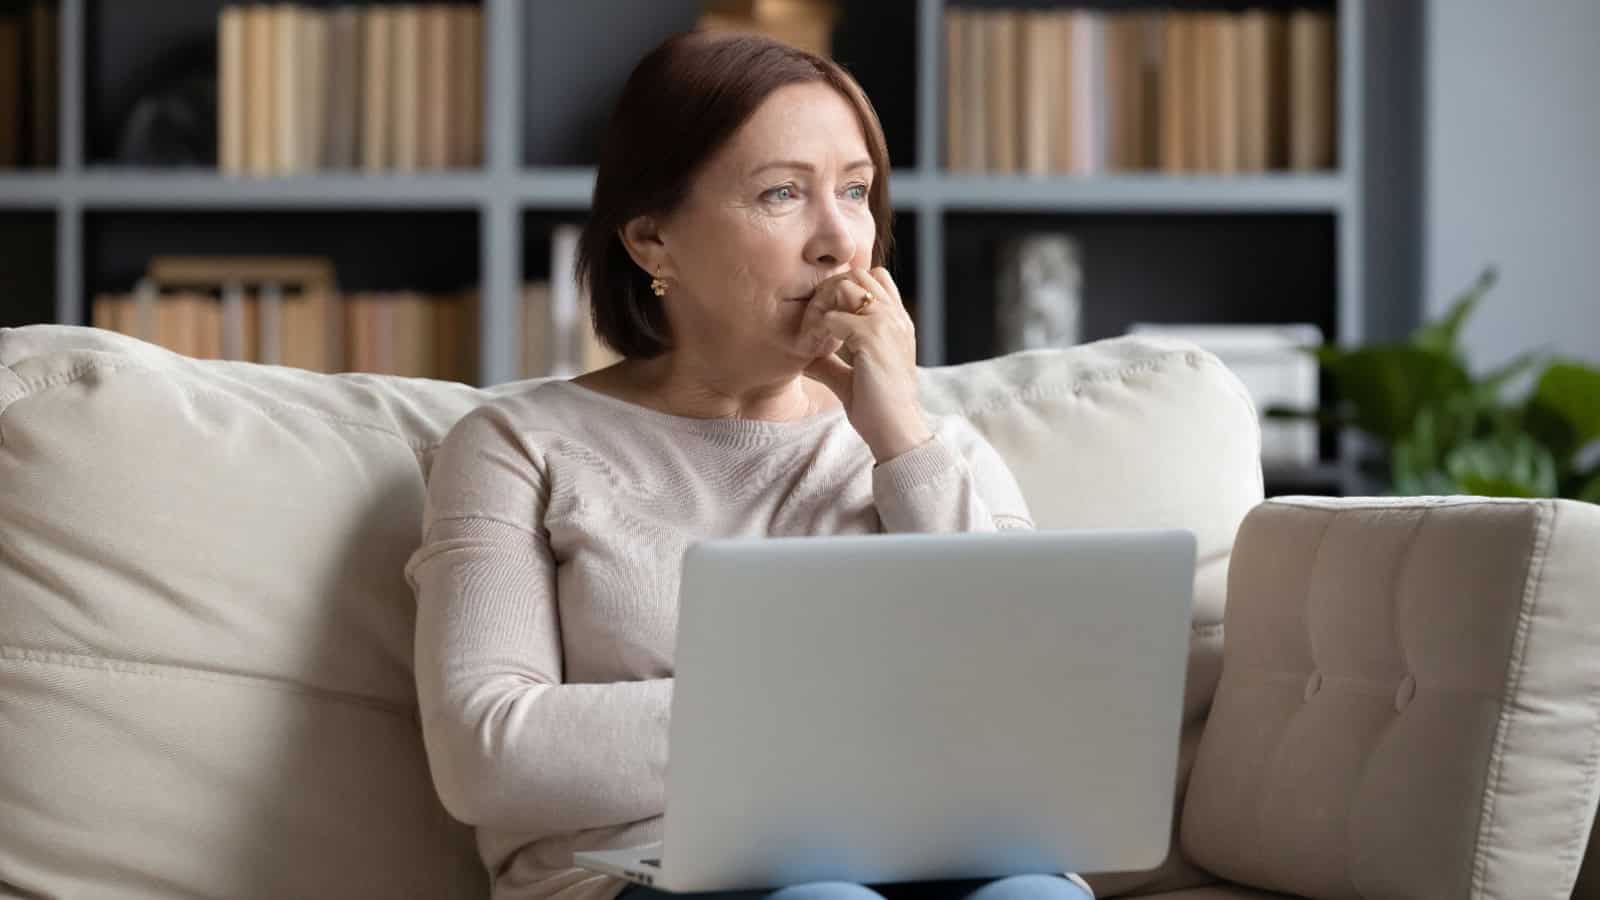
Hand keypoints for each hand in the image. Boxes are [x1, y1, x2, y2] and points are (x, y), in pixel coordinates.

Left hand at [799, 267, 932, 462]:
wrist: (896, 432)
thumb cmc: (878, 410)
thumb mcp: (851, 379)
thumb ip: (831, 363)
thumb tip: (805, 356)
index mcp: (897, 324)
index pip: (873, 280)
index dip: (845, 291)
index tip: (825, 321)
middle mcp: (896, 317)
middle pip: (859, 274)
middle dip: (830, 290)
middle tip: (815, 322)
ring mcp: (887, 324)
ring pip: (846, 286)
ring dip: (823, 304)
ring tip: (813, 333)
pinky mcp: (873, 336)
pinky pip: (833, 317)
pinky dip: (817, 330)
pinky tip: (812, 350)